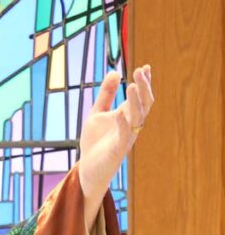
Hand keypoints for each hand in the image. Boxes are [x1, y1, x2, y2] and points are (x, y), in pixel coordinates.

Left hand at [77, 66, 152, 229]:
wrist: (88, 168)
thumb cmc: (95, 141)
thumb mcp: (97, 113)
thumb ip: (106, 94)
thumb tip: (115, 72)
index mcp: (127, 116)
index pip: (140, 96)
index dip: (144, 82)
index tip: (145, 66)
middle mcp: (131, 125)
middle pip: (143, 104)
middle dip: (143, 88)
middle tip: (141, 71)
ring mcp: (125, 138)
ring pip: (137, 118)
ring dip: (136, 102)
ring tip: (133, 85)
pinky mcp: (117, 150)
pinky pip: (124, 137)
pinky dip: (123, 125)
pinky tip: (119, 114)